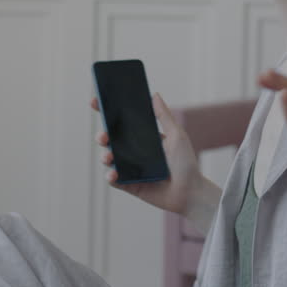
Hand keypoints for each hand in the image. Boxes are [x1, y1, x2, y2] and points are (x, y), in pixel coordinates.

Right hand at [90, 93, 203, 216]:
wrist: (191, 192)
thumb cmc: (186, 163)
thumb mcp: (177, 135)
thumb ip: (164, 116)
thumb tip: (154, 94)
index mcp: (143, 138)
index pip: (122, 124)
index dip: (107, 113)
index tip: (95, 101)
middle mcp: (134, 152)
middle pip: (111, 141)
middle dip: (102, 136)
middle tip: (103, 136)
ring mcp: (131, 169)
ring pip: (109, 159)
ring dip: (105, 156)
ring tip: (109, 156)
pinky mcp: (130, 185)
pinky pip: (114, 180)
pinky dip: (111, 176)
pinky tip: (114, 174)